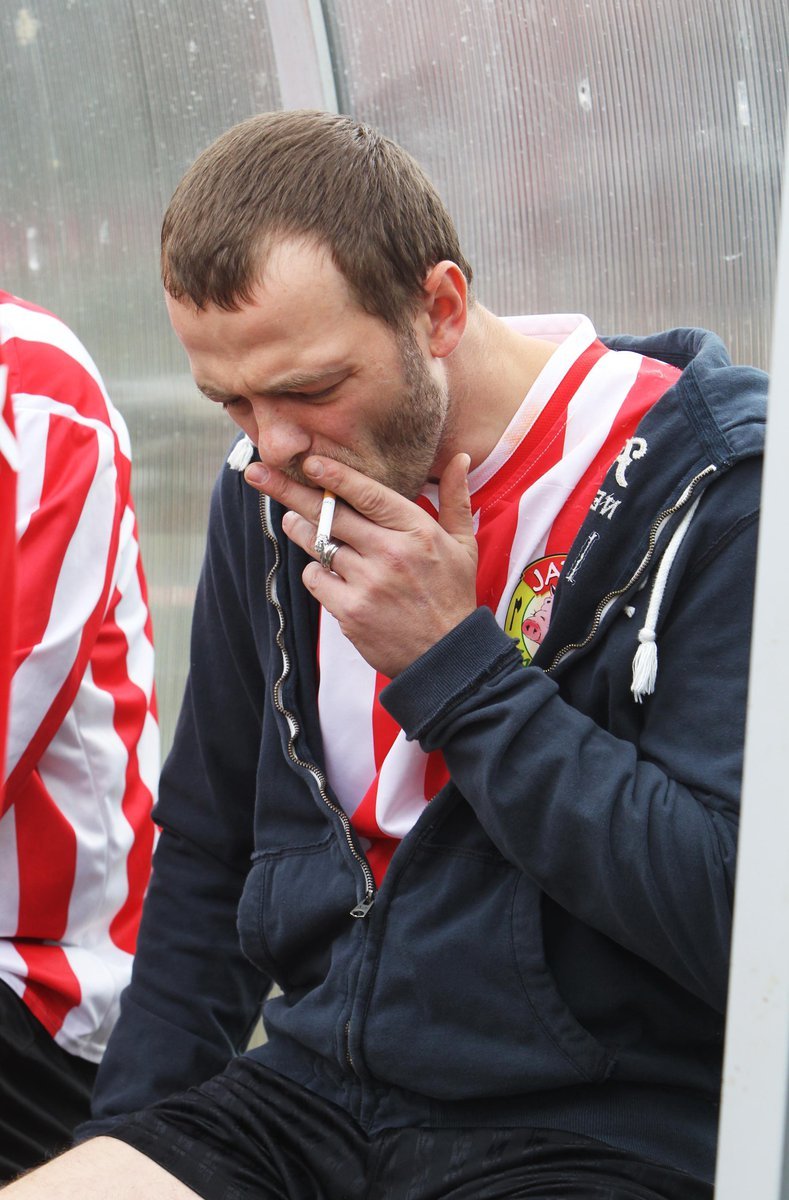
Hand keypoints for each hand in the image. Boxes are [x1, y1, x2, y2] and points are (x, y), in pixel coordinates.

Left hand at [244, 453, 477, 676]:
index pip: (368, 493)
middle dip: (290, 491)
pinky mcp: (350, 611)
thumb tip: (461, 458)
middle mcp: (390, 552)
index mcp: (416, 530)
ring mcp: (368, 582)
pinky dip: (316, 572)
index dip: (334, 475)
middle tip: (257, 473)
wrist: (447, 656)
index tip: (308, 461)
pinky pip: (317, 579)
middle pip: (330, 513)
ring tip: (290, 520)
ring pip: (317, 544)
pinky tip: (326, 570)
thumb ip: (455, 498)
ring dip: (299, 529)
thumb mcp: (463, 544)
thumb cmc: (452, 594)